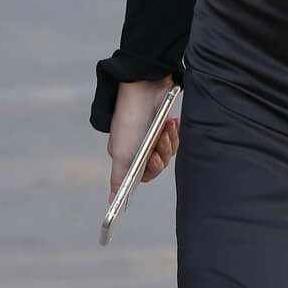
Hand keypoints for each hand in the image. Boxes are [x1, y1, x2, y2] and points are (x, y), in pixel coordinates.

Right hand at [108, 77, 177, 195]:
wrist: (146, 86)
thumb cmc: (130, 119)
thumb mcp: (121, 151)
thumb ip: (118, 177)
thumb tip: (112, 202)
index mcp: (126, 155)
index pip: (143, 175)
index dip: (151, 169)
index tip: (153, 158)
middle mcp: (139, 147)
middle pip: (158, 165)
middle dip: (161, 153)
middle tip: (158, 140)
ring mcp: (152, 136)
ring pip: (169, 153)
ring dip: (169, 141)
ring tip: (165, 126)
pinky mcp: (165, 126)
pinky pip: (176, 140)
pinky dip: (175, 132)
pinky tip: (172, 122)